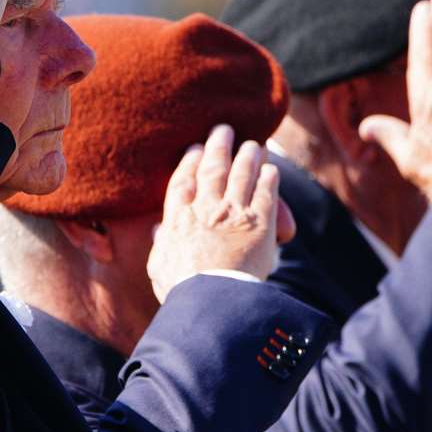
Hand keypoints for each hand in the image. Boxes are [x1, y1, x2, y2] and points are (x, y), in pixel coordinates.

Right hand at [147, 125, 290, 302]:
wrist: (212, 300)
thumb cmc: (182, 290)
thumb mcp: (159, 267)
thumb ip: (161, 245)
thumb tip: (160, 232)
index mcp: (179, 218)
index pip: (183, 180)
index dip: (189, 161)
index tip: (194, 148)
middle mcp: (206, 208)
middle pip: (213, 168)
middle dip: (218, 146)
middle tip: (223, 130)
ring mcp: (234, 213)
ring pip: (242, 173)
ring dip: (248, 155)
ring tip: (253, 145)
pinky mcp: (260, 223)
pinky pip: (267, 192)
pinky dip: (269, 178)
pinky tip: (271, 169)